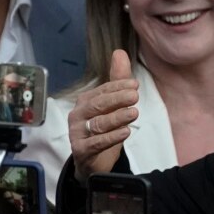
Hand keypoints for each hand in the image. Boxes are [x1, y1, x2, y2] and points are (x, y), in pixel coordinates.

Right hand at [69, 49, 138, 182]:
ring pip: (98, 123)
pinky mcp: (81, 150)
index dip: (118, 87)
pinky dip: (111, 138)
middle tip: (135, 96)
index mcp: (86, 101)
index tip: (135, 85)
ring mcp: (78, 133)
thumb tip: (119, 52)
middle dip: (117, 99)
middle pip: (98, 105)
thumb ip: (117, 80)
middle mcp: (78, 115)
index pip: (102, 91)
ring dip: (117, 118)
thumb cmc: (103, 130)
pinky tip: (126, 132)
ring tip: (134, 113)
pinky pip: (96, 143)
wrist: (93, 161)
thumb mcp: (113, 105)